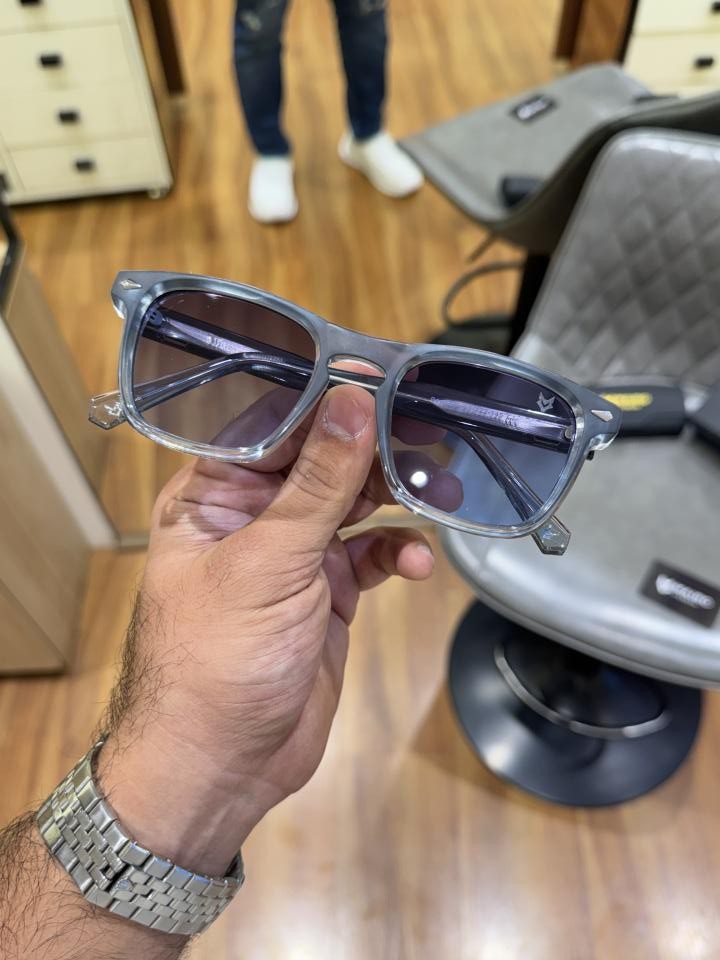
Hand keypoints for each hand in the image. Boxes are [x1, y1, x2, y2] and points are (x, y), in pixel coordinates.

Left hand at [98, 385, 434, 876]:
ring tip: (443, 487)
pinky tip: (415, 562)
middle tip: (431, 430)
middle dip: (373, 447)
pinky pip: (368, 556)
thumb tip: (353, 403)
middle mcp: (252, 515)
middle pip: (320, 460)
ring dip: (395, 497)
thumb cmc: (218, 661)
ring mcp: (292, 555)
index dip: (323, 397)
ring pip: (352, 504)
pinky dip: (395, 552)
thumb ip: (318, 483)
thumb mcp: (269, 562)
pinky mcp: (326, 594)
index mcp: (213, 494)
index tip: (382, 376)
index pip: (271, 423)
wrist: (222, 767)